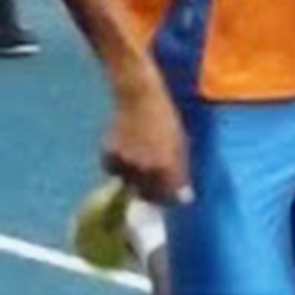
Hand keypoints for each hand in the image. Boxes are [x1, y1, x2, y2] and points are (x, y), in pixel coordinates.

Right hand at [102, 77, 189, 205]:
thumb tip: (184, 196)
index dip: (169, 197)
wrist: (138, 96)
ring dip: (134, 177)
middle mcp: (147, 171)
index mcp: (168, 168)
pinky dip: (118, 166)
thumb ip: (180, 171)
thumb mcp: (180, 144)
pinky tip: (125, 150)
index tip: (170, 194)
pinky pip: (114, 170)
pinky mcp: (110, 156)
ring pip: (128, 183)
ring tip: (138, 157)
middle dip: (151, 192)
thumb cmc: (165, 118)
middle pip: (147, 196)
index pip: (168, 197)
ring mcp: (127, 164)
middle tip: (152, 180)